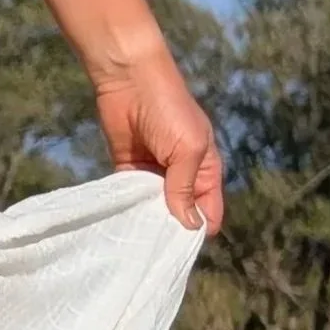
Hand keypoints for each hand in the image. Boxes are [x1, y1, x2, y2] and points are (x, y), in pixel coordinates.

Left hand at [91, 48, 223, 236]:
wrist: (130, 80)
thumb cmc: (169, 110)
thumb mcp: (187, 150)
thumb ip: (185, 188)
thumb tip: (190, 226)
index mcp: (205, 170)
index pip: (208, 211)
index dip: (198, 229)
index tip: (179, 248)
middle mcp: (182, 175)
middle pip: (181, 213)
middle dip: (170, 229)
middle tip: (154, 249)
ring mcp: (154, 173)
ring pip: (154, 208)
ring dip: (146, 221)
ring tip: (135, 241)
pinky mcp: (128, 168)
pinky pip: (130, 196)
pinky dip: (127, 208)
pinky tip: (121, 222)